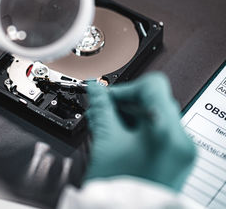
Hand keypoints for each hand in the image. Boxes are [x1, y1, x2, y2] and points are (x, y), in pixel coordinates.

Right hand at [84, 73, 195, 190]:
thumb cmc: (120, 192)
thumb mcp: (106, 144)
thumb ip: (101, 110)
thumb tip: (95, 89)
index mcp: (168, 133)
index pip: (152, 86)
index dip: (124, 88)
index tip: (106, 97)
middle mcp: (181, 141)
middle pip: (155, 101)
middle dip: (124, 104)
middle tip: (102, 113)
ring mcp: (181, 151)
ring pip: (156, 116)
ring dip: (129, 116)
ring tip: (107, 128)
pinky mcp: (175, 159)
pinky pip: (158, 133)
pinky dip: (138, 130)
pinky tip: (119, 139)